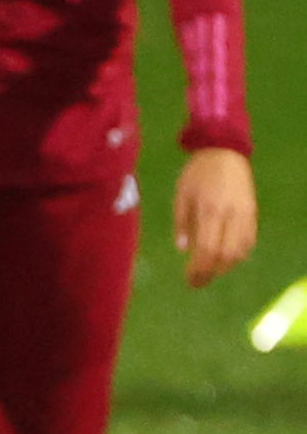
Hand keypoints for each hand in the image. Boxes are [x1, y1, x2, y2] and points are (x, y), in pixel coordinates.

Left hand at [174, 146, 258, 288]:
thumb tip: (183, 249)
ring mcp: (246, 214)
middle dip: (211, 272)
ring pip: (241, 250)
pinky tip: (225, 258)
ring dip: (225, 266)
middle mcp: (231, 215)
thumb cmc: (197, 173)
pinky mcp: (253, 213)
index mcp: (210, 210)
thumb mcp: (181, 195)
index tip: (190, 280)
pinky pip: (249, 240)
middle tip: (197, 282)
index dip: (200, 269)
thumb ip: (182, 223)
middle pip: (226, 255)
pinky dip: (238, 254)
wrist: (224, 152)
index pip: (208, 249)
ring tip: (209, 271)